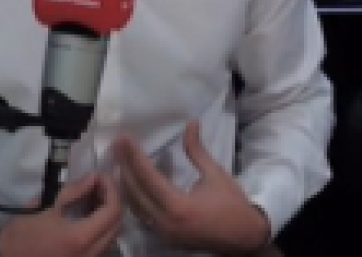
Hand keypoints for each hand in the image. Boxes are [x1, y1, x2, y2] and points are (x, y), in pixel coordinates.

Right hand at [0, 173, 122, 256]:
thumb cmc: (23, 235)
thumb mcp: (46, 208)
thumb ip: (73, 192)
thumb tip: (94, 178)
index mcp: (81, 238)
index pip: (112, 211)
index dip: (111, 189)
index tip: (100, 176)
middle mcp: (91, 253)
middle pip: (117, 224)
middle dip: (112, 201)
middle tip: (99, 185)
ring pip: (112, 236)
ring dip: (108, 215)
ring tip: (94, 198)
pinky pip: (102, 245)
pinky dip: (101, 228)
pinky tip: (88, 216)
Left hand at [113, 121, 270, 254]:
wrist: (245, 238)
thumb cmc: (233, 204)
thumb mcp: (216, 174)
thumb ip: (197, 150)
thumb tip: (191, 124)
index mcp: (179, 206)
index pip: (148, 178)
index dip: (134, 156)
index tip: (124, 139)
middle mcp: (166, 222)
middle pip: (135, 192)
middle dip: (123, 166)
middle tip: (116, 145)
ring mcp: (163, 233)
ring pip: (134, 206)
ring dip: (125, 183)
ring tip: (119, 160)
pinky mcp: (164, 237)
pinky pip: (142, 215)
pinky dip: (135, 198)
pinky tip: (132, 182)